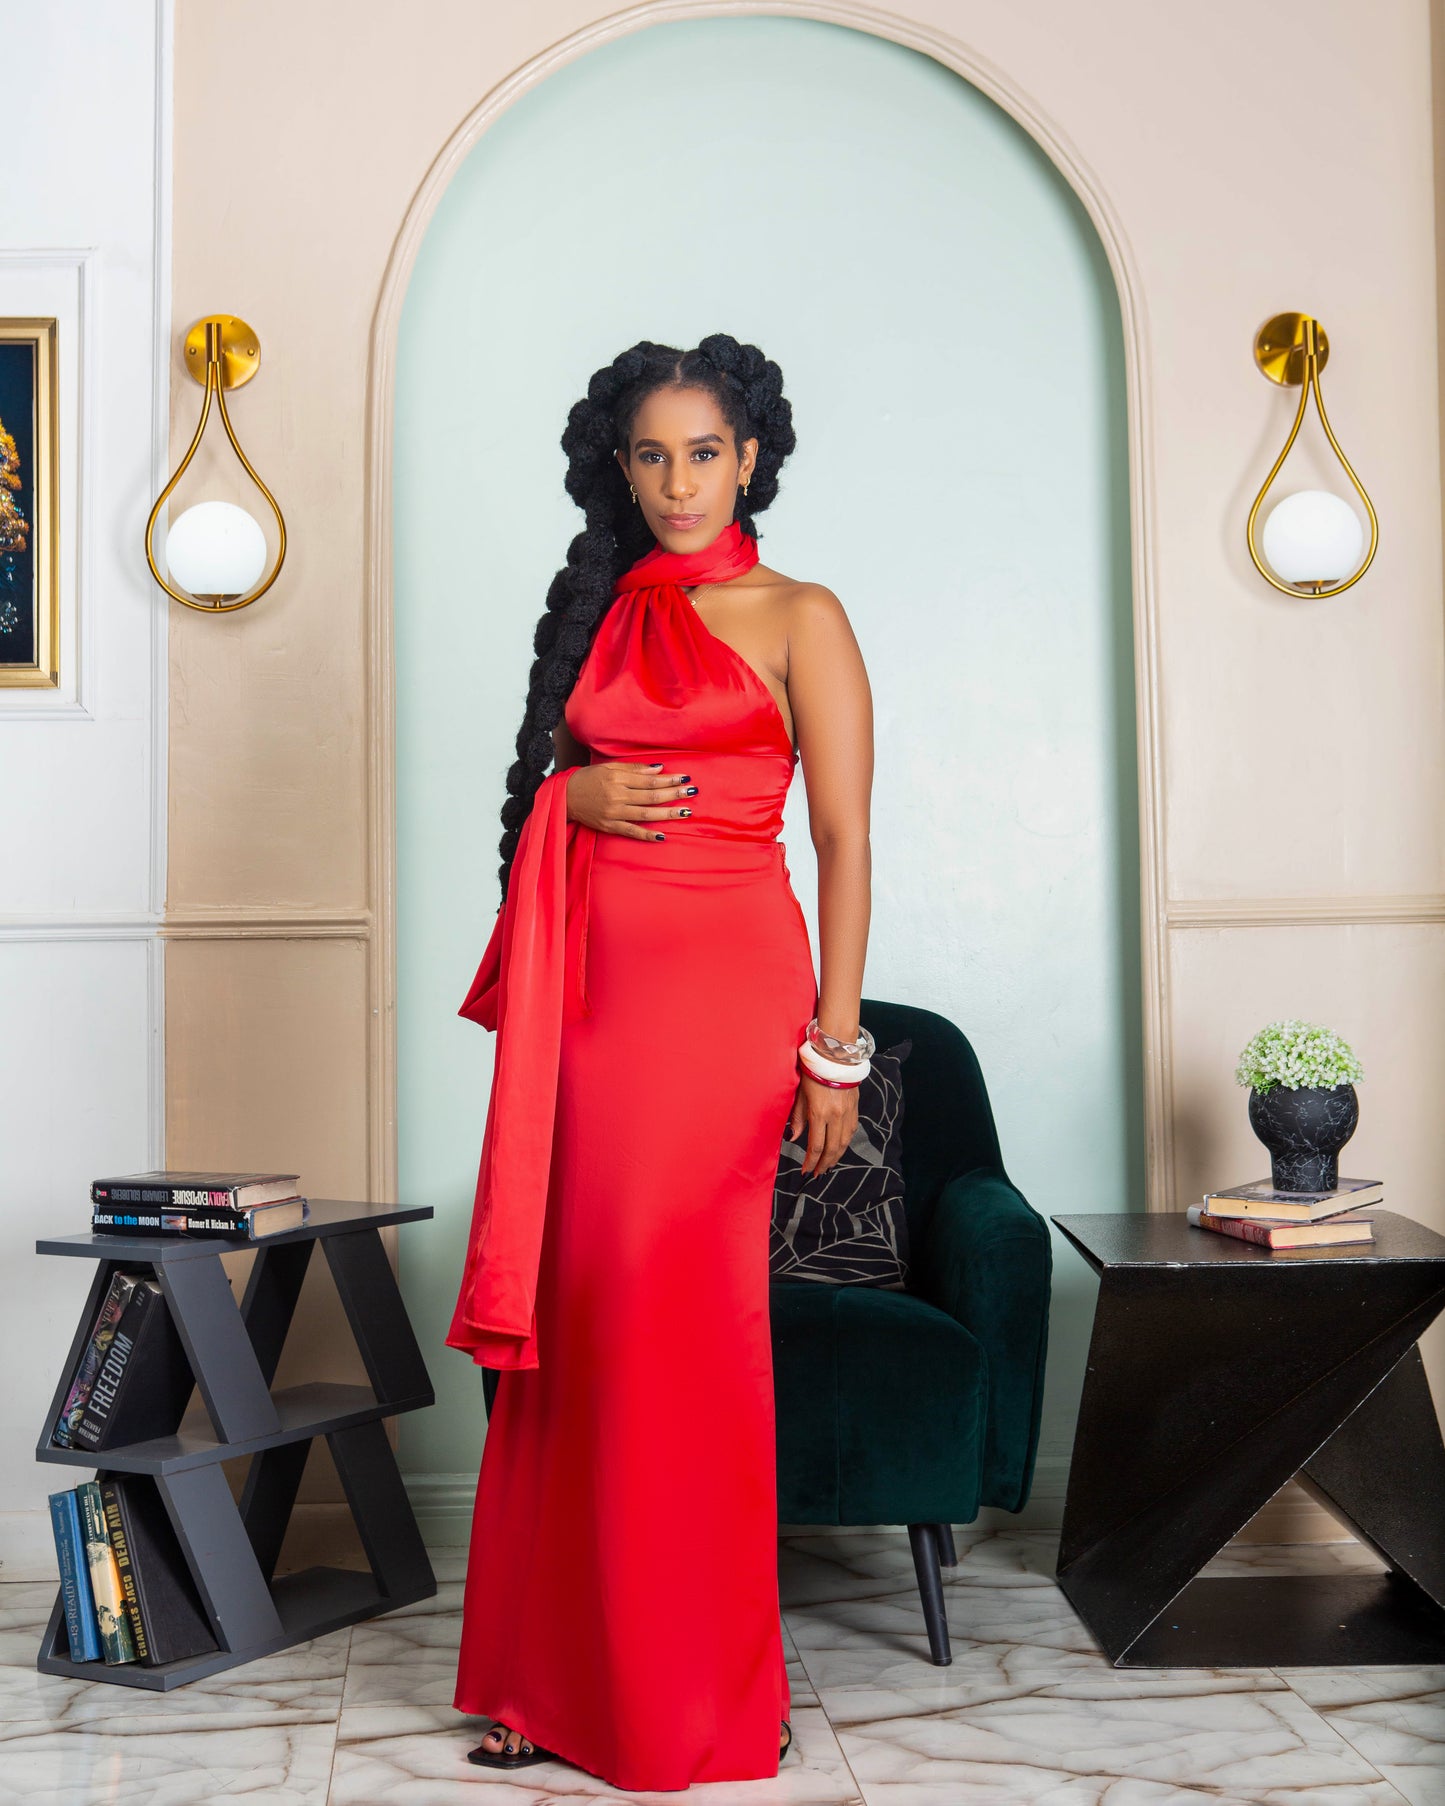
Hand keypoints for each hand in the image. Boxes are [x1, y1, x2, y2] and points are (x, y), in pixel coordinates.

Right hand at [565, 760, 697, 838]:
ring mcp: (614, 813)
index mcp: (618, 779)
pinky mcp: (609, 826)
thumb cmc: (588, 779)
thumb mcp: (609, 768)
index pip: (649, 780)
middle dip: (674, 794)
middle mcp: (617, 796)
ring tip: (685, 812)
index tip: (684, 777)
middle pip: (651, 796)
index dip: (668, 779)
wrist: (565, 796)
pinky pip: (631, 832)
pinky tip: (662, 836)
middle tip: (692, 792)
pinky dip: (647, 835)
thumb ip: (634, 769)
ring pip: (646, 814)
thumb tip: (658, 769)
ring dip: (667, 813)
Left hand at [785, 1069, 858, 1176]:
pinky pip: (851, 1131)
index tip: (805, 1171)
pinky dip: (845, 1143)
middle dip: (824, 1164)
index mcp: (820, 1113)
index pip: (816, 1145)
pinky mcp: (855, 1107)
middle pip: (832, 1148)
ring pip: (844, 1142)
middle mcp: (836, 1116)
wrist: (835, 1055)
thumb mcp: (800, 1093)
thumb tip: (793, 1137)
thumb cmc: (813, 1071)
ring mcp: (848, 1112)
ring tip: (828, 1164)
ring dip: (836, 1156)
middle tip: (817, 1174)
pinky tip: (839, 1147)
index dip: (810, 1161)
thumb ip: (797, 1117)